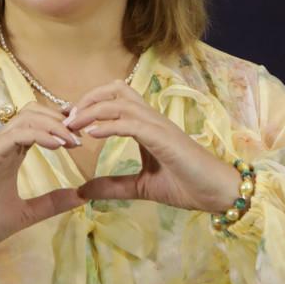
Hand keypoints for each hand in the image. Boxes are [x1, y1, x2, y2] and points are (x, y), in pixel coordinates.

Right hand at [0, 103, 84, 269]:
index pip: (36, 124)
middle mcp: (0, 146)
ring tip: (73, 141)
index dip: (59, 124)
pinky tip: (57, 146)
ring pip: (25, 119)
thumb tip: (81, 197)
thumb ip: (51, 203)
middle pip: (32, 113)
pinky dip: (39, 135)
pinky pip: (15, 135)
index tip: (81, 135)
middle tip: (81, 134)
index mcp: (9, 154)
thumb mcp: (26, 213)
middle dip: (59, 119)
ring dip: (53, 125)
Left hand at [64, 80, 241, 213]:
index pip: (115, 100)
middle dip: (87, 99)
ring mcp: (158, 126)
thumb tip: (83, 191)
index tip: (68, 121)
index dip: (89, 105)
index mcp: (147, 126)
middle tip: (67, 119)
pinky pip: (131, 123)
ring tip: (72, 125)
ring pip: (120, 102)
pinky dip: (108, 125)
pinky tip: (91, 135)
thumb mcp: (140, 187)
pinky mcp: (163, 138)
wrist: (217, 193)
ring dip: (92, 110)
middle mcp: (152, 119)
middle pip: (115, 90)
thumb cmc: (187, 185)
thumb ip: (113, 186)